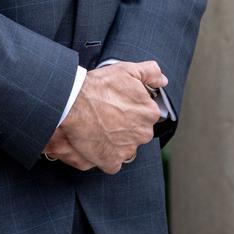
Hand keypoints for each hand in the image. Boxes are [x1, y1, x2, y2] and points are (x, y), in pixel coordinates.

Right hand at [43, 60, 165, 173]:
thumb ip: (150, 72)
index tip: (117, 103)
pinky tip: (95, 139)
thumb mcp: (126, 70)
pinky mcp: (112, 163)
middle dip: (125, 124)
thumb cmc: (98, 86)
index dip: (131, 107)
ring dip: (115, 139)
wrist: (71, 103)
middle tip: (107, 113)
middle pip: (137, 131)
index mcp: (149, 113)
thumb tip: (162, 80)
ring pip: (125, 145)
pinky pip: (112, 161)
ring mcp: (128, 150)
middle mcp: (143, 134)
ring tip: (98, 125)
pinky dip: (105, 153)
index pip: (146, 113)